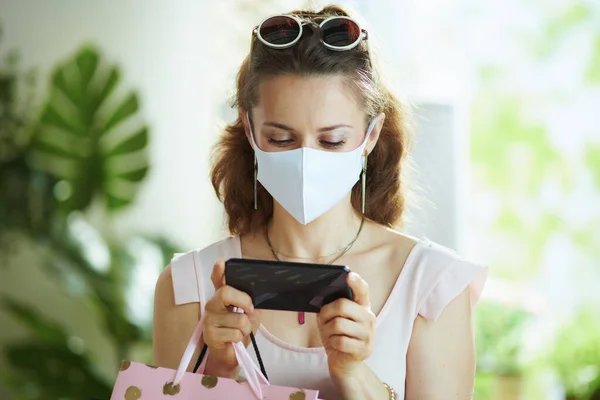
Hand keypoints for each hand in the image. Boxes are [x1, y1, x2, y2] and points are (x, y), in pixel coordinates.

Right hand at [202, 259, 259, 374]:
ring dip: (246, 328)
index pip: (217, 280)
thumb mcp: (250, 314)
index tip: (221, 262)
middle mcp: (213, 304)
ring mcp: (209, 319)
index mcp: (222, 297)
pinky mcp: (209, 335)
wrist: (231, 355)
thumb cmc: (240, 331)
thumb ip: (250, 304)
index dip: (219, 271)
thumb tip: (253, 301)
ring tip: (240, 332)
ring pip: (238, 318)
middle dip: (244, 301)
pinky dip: (240, 338)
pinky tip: (233, 340)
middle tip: (249, 310)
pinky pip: (235, 333)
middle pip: (226, 292)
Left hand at [317, 272, 375, 379]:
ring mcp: (369, 334)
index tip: (348, 275)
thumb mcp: (334, 319)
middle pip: (343, 305)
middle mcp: (369, 318)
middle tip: (323, 319)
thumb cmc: (338, 336)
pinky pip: (340, 341)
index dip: (356, 282)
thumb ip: (332, 306)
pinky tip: (335, 345)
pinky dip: (332, 343)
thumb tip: (321, 295)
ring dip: (327, 330)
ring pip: (338, 324)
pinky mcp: (364, 349)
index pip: (363, 290)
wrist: (344, 363)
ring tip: (330, 334)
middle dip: (326, 312)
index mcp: (363, 306)